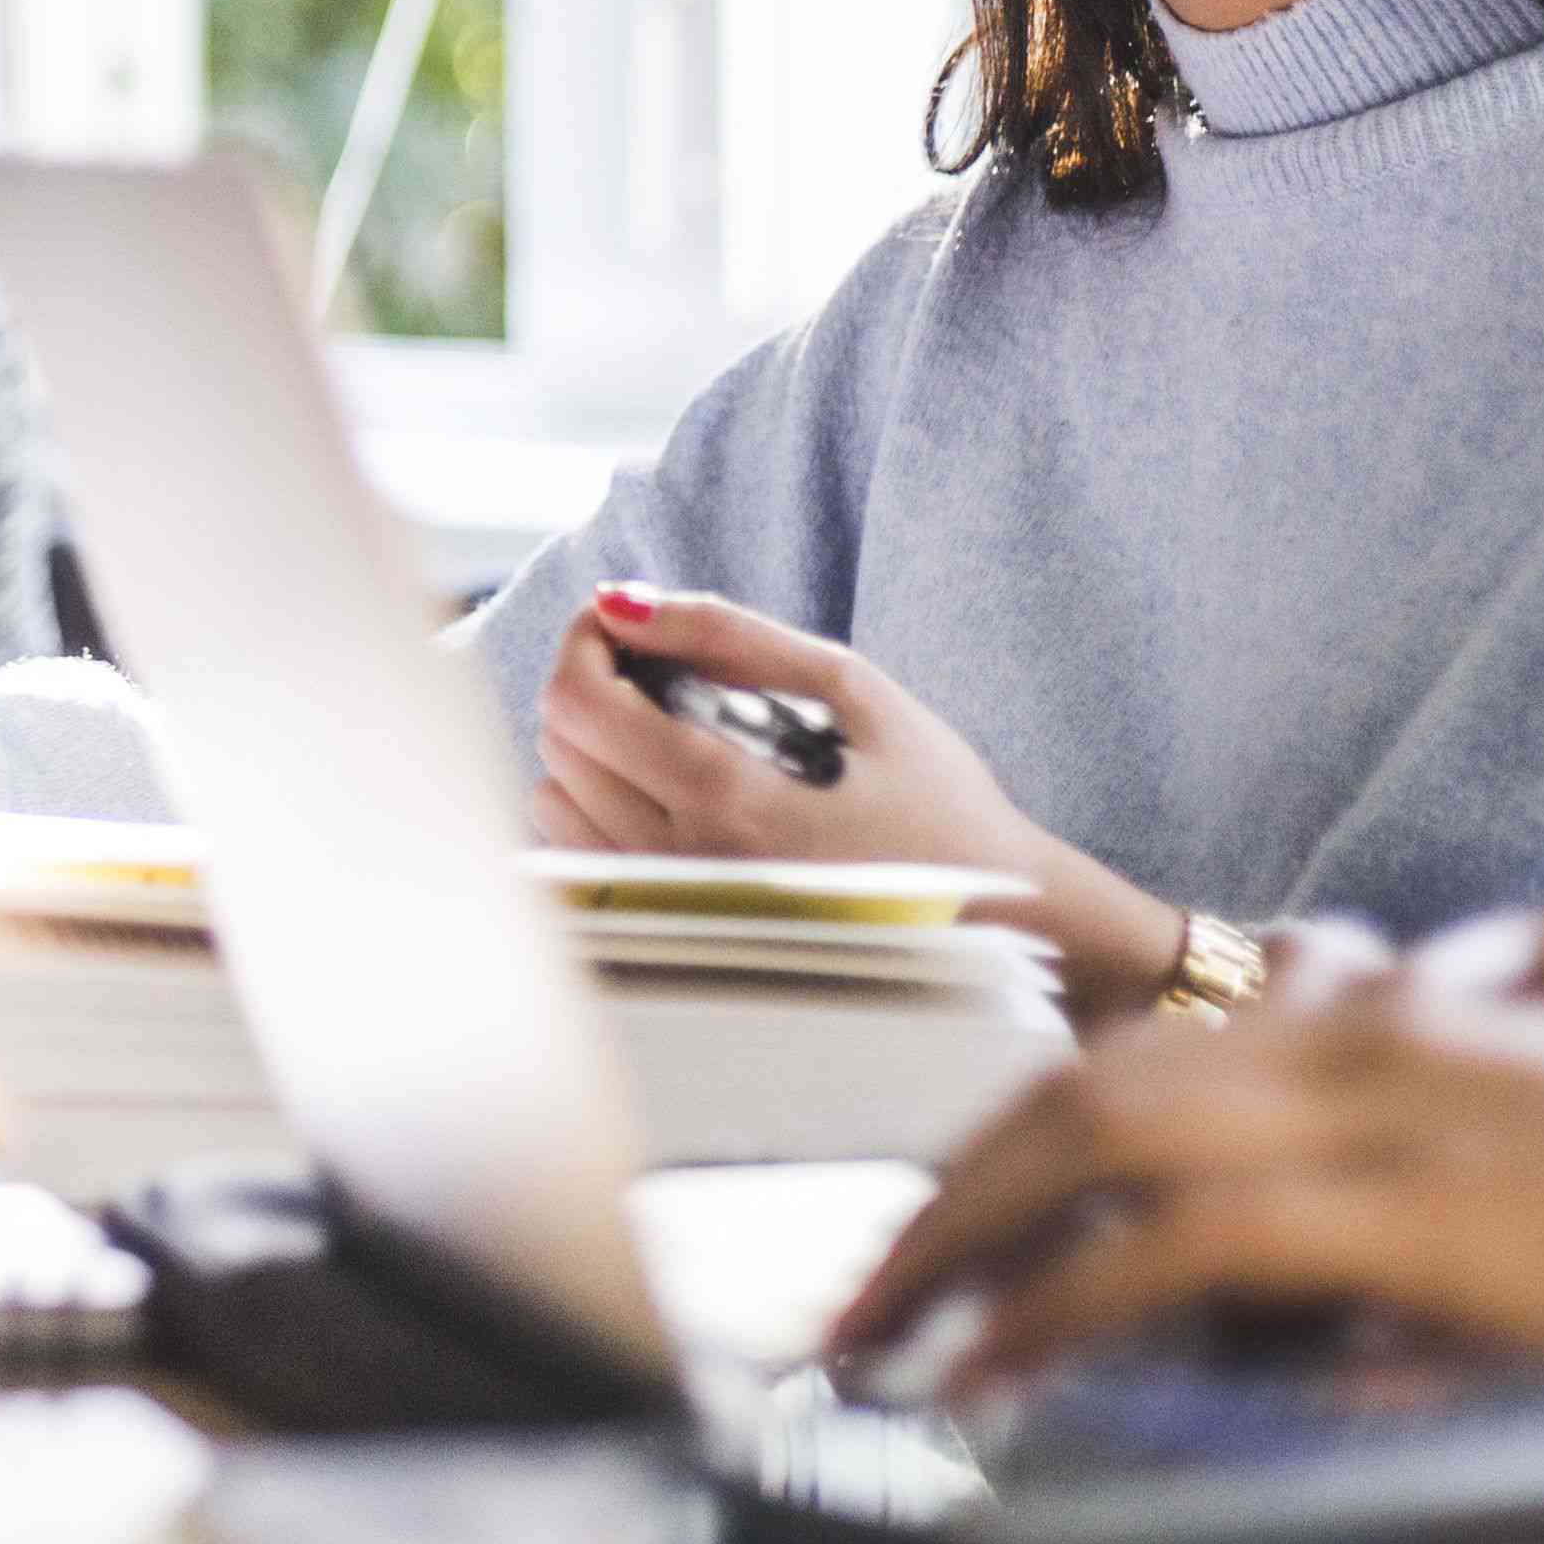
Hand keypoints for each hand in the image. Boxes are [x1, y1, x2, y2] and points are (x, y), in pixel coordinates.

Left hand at [538, 586, 1181, 1018]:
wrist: (989, 926)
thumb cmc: (933, 798)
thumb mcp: (852, 687)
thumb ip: (728, 634)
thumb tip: (617, 600)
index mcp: (727, 800)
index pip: (578, 704)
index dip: (583, 641)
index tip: (622, 623)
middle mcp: (681, 868)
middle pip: (558, 749)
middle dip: (589, 685)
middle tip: (652, 667)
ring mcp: (672, 914)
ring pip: (554, 808)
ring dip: (587, 751)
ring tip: (662, 733)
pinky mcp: (674, 942)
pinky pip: (577, 864)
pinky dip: (594, 811)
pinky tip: (657, 793)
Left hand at [826, 980, 1543, 1423]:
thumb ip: (1411, 1233)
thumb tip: (1298, 1327)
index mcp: (1396, 1025)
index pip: (1144, 1063)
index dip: (1015, 1143)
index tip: (930, 1228)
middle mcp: (1365, 1036)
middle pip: (1081, 1090)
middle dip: (944, 1192)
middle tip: (852, 1292)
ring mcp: (1384, 1106)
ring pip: (1091, 1144)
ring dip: (960, 1243)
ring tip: (873, 1338)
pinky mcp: (1409, 1204)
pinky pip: (1168, 1248)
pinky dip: (1053, 1304)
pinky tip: (987, 1372)